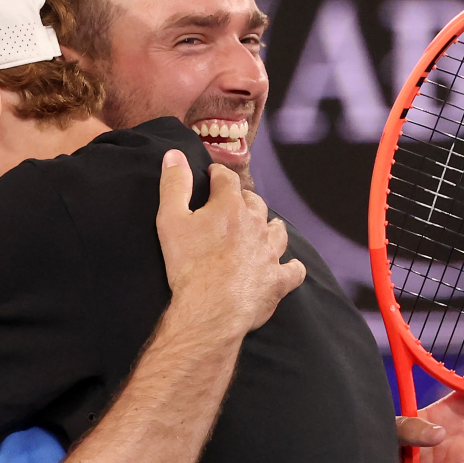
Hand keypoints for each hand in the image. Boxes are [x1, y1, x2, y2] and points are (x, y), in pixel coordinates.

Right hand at [156, 149, 305, 333]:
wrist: (211, 308)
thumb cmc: (188, 264)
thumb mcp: (170, 219)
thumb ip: (174, 184)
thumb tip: (174, 155)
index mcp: (230, 207)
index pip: (226, 179)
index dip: (217, 175)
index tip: (211, 176)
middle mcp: (256, 224)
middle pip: (255, 202)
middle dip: (243, 199)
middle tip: (231, 205)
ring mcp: (270, 253)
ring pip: (277, 231)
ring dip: (269, 227)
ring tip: (260, 230)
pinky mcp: (278, 280)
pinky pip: (293, 270)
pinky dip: (290, 266)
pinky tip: (285, 266)